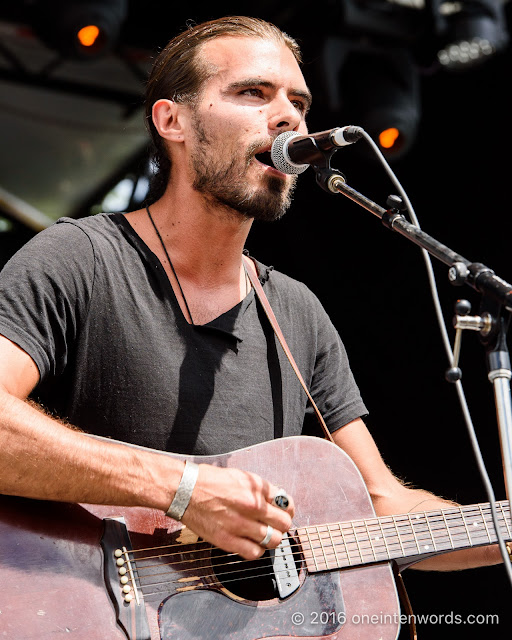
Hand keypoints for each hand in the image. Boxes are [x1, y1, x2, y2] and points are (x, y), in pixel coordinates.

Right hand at [180, 464, 294, 559]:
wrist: (184, 489)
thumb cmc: (209, 480)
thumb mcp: (241, 476)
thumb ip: (260, 489)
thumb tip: (276, 499)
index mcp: (256, 488)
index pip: (286, 503)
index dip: (287, 509)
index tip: (284, 511)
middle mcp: (252, 506)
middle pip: (284, 523)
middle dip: (282, 524)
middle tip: (275, 525)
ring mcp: (240, 524)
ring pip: (273, 540)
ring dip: (271, 539)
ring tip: (264, 535)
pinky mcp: (227, 540)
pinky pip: (254, 553)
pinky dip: (257, 550)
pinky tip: (252, 543)